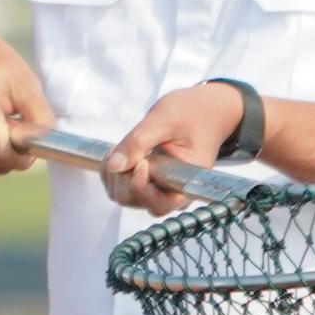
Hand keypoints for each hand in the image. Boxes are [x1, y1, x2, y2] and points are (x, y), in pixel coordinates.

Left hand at [106, 81, 245, 213]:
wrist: (203, 111)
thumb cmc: (193, 113)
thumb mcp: (165, 119)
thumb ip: (139, 142)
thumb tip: (114, 166)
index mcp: (187, 182)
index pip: (159, 204)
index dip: (141, 187)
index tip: (141, 161)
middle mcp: (172, 192)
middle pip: (133, 200)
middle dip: (123, 174)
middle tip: (130, 145)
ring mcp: (156, 189)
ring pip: (121, 194)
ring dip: (114, 171)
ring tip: (126, 145)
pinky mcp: (145, 182)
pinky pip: (118, 186)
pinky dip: (111, 169)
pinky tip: (121, 150)